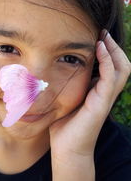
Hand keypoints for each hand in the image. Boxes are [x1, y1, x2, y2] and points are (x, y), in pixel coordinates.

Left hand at [49, 31, 130, 180]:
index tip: (97, 35)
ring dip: (113, 50)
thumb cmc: (65, 124)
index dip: (108, 50)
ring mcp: (106, 97)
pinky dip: (107, 60)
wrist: (67, 148)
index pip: (112, 66)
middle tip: (103, 32)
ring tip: (103, 36)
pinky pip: (109, 77)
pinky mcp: (101, 102)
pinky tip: (99, 48)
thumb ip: (71, 85)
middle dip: (114, 47)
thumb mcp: (68, 98)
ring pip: (121, 68)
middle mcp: (106, 93)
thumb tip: (59, 68)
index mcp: (99, 91)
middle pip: (121, 64)